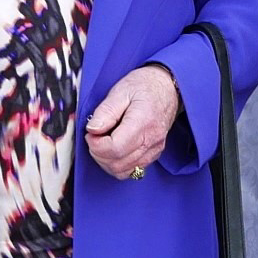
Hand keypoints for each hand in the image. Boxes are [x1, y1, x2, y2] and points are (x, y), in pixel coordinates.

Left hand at [85, 64, 181, 179]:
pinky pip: (131, 170)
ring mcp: (154, 149)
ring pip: (122, 171)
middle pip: (117, 163)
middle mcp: (151, 140)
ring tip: (102, 142)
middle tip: (94, 136)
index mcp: (142, 123)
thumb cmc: (145, 86)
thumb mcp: (121, 91)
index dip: (96, 145)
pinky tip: (113, 149)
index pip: (114, 149)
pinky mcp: (153, 154)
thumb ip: (105, 111)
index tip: (91, 133)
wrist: (167, 88)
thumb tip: (92, 129)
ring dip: (106, 161)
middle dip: (98, 153)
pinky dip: (117, 164)